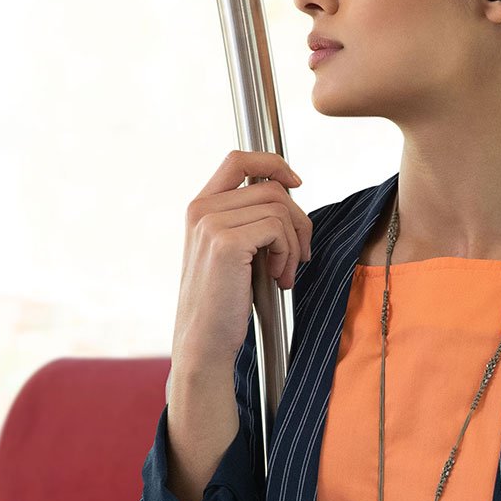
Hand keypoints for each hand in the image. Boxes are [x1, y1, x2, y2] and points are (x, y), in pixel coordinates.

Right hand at [173, 150, 312, 375]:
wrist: (203, 341)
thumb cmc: (222, 303)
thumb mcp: (231, 251)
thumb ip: (248, 219)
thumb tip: (290, 197)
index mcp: (200, 207)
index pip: (238, 159)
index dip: (273, 163)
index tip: (296, 183)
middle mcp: (201, 209)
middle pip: (271, 188)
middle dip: (298, 221)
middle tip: (300, 256)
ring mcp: (211, 224)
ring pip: (280, 209)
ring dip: (294, 244)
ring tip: (284, 273)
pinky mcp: (227, 243)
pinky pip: (278, 230)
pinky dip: (288, 254)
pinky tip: (278, 277)